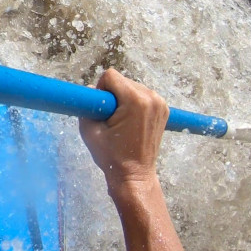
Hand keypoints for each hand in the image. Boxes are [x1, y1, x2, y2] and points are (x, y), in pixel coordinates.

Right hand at [78, 68, 168, 194]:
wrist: (135, 174)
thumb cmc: (111, 155)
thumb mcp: (89, 131)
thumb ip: (86, 106)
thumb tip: (89, 89)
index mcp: (135, 100)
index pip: (111, 76)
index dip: (100, 90)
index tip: (102, 110)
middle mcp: (151, 97)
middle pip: (123, 81)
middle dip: (113, 95)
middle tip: (111, 119)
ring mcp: (160, 103)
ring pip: (132, 87)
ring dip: (123, 99)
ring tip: (122, 122)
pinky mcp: (164, 109)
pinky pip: (142, 95)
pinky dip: (134, 103)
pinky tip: (132, 121)